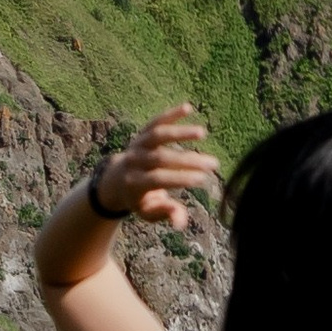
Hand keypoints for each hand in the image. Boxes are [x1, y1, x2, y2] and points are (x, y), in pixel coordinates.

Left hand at [96, 104, 221, 228]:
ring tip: (202, 133)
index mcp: (134, 183)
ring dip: (179, 132)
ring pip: (157, 135)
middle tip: (213, 164)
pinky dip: (171, 114)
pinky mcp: (142, 133)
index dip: (179, 179)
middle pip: (161, 159)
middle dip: (188, 161)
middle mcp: (133, 161)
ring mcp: (136, 145)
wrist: (118, 180)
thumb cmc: (140, 199)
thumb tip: (180, 223)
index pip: (158, 179)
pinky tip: (188, 107)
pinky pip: (156, 122)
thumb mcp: (149, 212)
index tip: (202, 179)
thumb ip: (166, 214)